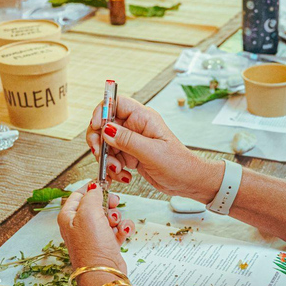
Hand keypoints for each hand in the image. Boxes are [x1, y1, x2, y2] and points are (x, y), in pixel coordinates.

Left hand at [58, 182, 135, 271]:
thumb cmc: (91, 247)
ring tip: (115, 224)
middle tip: (113, 203)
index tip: (105, 182)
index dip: (92, 187)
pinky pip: (117, 229)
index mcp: (68, 216)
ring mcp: (93, 235)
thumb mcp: (89, 213)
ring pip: (109, 216)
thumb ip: (92, 196)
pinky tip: (124, 232)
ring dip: (117, 217)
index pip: (78, 194)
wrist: (103, 273)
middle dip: (108, 203)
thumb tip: (94, 186)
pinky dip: (123, 228)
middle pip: (96, 204)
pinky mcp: (107, 243)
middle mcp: (79, 225)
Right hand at [86, 96, 222, 202]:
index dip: (102, 111)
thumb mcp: (152, 152)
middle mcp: (136, 126)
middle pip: (105, 125)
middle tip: (100, 155)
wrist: (188, 182)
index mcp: (143, 118)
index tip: (96, 126)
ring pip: (106, 144)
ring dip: (107, 160)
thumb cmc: (178, 164)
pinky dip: (113, 169)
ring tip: (119, 171)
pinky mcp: (130, 154)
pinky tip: (124, 176)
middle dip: (99, 141)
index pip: (116, 103)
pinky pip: (112, 158)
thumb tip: (106, 129)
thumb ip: (127, 140)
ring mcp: (132, 141)